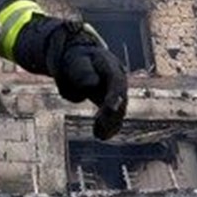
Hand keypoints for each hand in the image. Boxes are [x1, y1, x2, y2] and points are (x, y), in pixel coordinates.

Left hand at [48, 22, 127, 139]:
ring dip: (111, 124)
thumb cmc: (76, 60)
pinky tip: (101, 135)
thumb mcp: (76, 62)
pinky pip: (114, 117)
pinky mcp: (112, 102)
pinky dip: (109, 127)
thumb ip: (82, 72)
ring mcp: (117, 91)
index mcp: (111, 65)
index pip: (116, 81)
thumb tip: (92, 84)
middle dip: (111, 114)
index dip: (115, 95)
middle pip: (120, 98)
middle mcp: (119, 79)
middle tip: (98, 127)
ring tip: (98, 135)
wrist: (79, 60)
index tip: (110, 108)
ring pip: (119, 110)